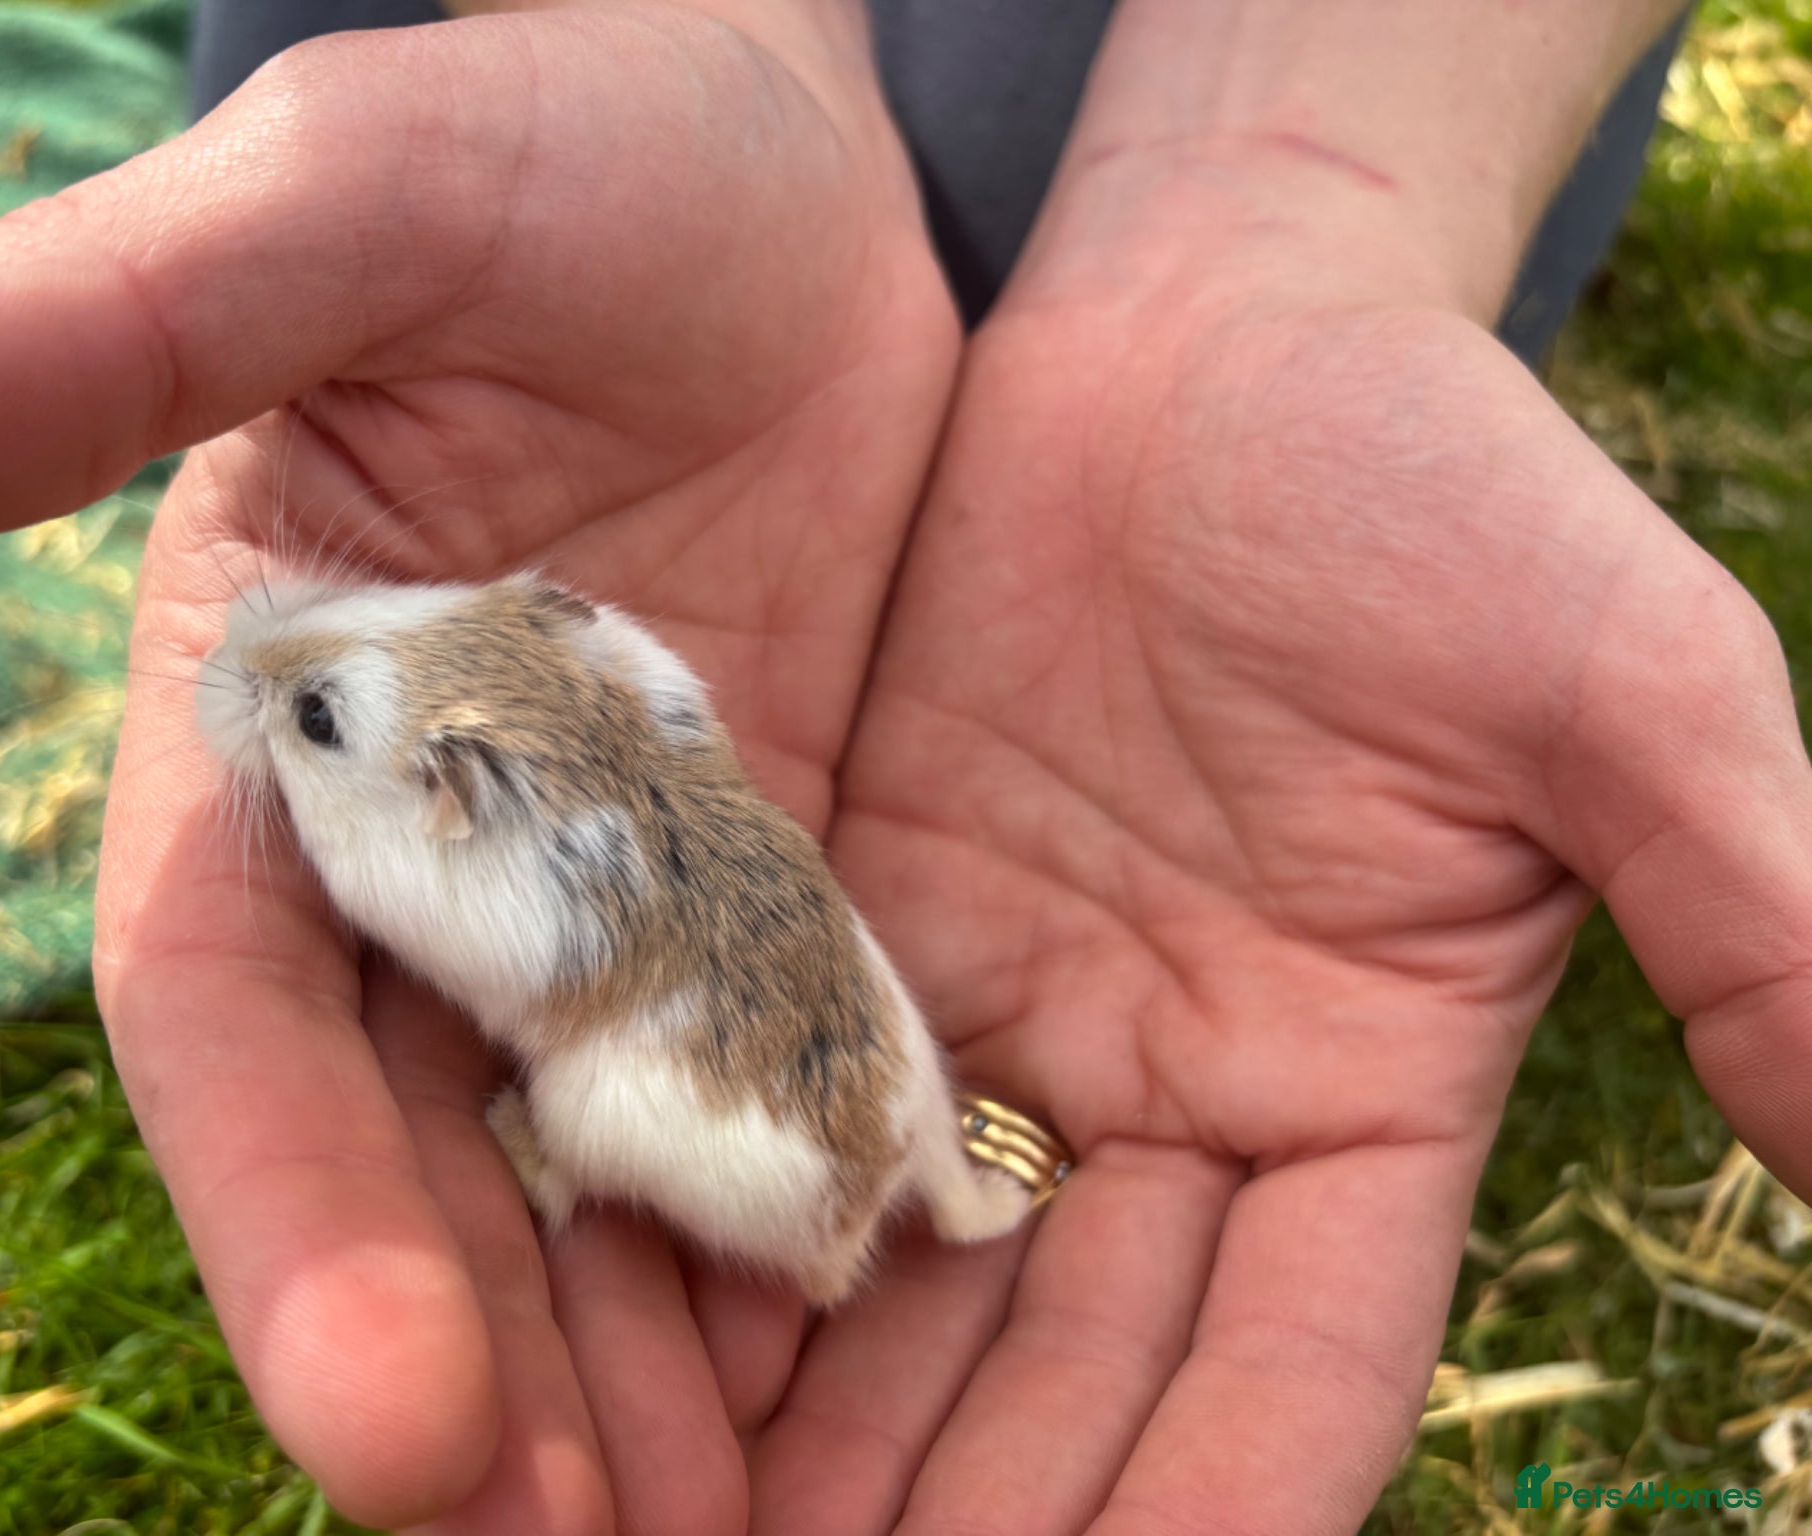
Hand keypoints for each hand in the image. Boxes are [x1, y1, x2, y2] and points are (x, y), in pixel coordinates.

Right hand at [0, 4, 956, 1526]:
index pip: (252, 1038)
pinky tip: (905, 1398)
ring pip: (615, 1201)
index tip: (391, 1428)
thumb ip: (98, 331)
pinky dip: (824, 1262)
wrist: (800, 174)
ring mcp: (625, 912)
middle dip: (505, 1393)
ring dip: (669, 1404)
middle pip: (441, 1183)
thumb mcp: (353, 208)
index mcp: (280, 755)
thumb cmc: (564, 151)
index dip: (302, 1233)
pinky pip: (799, 1111)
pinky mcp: (799, 903)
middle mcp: (433, 881)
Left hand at [750, 150, 1811, 1532]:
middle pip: (1073, 1383)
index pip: (1283, 1380)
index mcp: (1364, 1099)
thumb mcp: (1624, 689)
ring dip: (821, 1441)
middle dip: (968, 1526)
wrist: (1209, 329)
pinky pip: (788, 1113)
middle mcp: (1176, 1103)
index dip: (1199, 1518)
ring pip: (915, 1295)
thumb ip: (1755, 918)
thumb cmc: (1433, 479)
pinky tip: (628, 1347)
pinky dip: (721, 1238)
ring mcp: (1013, 1024)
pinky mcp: (869, 926)